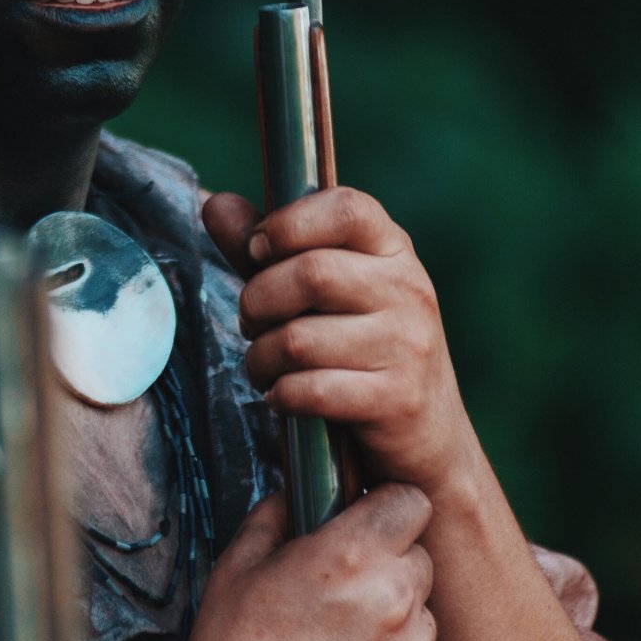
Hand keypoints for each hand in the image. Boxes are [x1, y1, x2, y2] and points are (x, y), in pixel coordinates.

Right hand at [183, 485, 439, 640]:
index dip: (385, 504)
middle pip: (418, 555)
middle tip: (342, 581)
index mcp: (348, 556)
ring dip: (394, 610)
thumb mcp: (237, 566)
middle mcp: (392, 599)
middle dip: (387, 560)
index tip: (365, 516)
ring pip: (422, 607)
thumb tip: (301, 489)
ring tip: (342, 632)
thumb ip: (277, 515)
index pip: (410, 500)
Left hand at [203, 187, 485, 496]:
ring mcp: (408, 345)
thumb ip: (267, 248)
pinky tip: (284, 396)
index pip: (347, 207)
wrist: (427, 436)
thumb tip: (214, 204)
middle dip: (257, 303)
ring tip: (266, 366)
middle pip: (310, 273)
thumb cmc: (358, 348)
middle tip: (254, 324)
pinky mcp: (398, 399)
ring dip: (260, 358)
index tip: (260, 251)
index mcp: (392, 249)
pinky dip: (281, 395)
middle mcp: (408, 289)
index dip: (289, 224)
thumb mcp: (320, 290)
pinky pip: (311, 389)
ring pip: (298, 339)